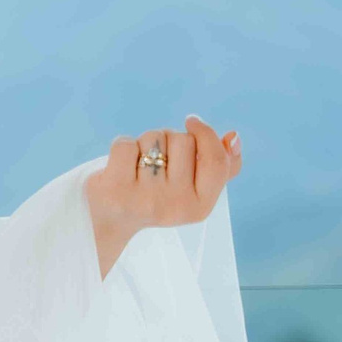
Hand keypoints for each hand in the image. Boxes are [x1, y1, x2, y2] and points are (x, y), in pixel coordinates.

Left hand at [86, 115, 241, 276]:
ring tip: (137, 165)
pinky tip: (118, 167)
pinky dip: (122, 146)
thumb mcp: (190, 187)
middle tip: (155, 160)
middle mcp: (175, 206)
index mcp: (199, 208)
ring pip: (154, 138)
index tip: (191, 121)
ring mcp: (145, 199)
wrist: (108, 220)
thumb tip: (233, 137)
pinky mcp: (116, 190)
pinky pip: (126, 143)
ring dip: (144, 142)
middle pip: (184, 141)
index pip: (216, 160)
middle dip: (169, 139)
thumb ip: (218, 166)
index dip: (206, 134)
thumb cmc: (153, 195)